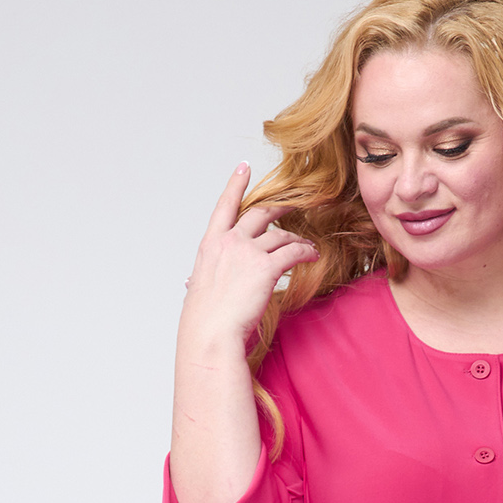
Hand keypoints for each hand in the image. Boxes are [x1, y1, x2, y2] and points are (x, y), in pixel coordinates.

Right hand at [180, 165, 318, 346]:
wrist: (211, 334)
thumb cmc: (204, 320)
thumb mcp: (197, 291)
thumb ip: (200, 279)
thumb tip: (190, 281)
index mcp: (210, 245)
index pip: (224, 206)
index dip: (235, 185)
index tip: (243, 168)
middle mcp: (229, 242)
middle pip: (258, 214)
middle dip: (278, 207)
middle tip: (291, 205)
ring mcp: (248, 252)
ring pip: (280, 234)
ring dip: (297, 237)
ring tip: (308, 246)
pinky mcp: (266, 268)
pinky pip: (293, 252)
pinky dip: (306, 252)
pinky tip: (312, 255)